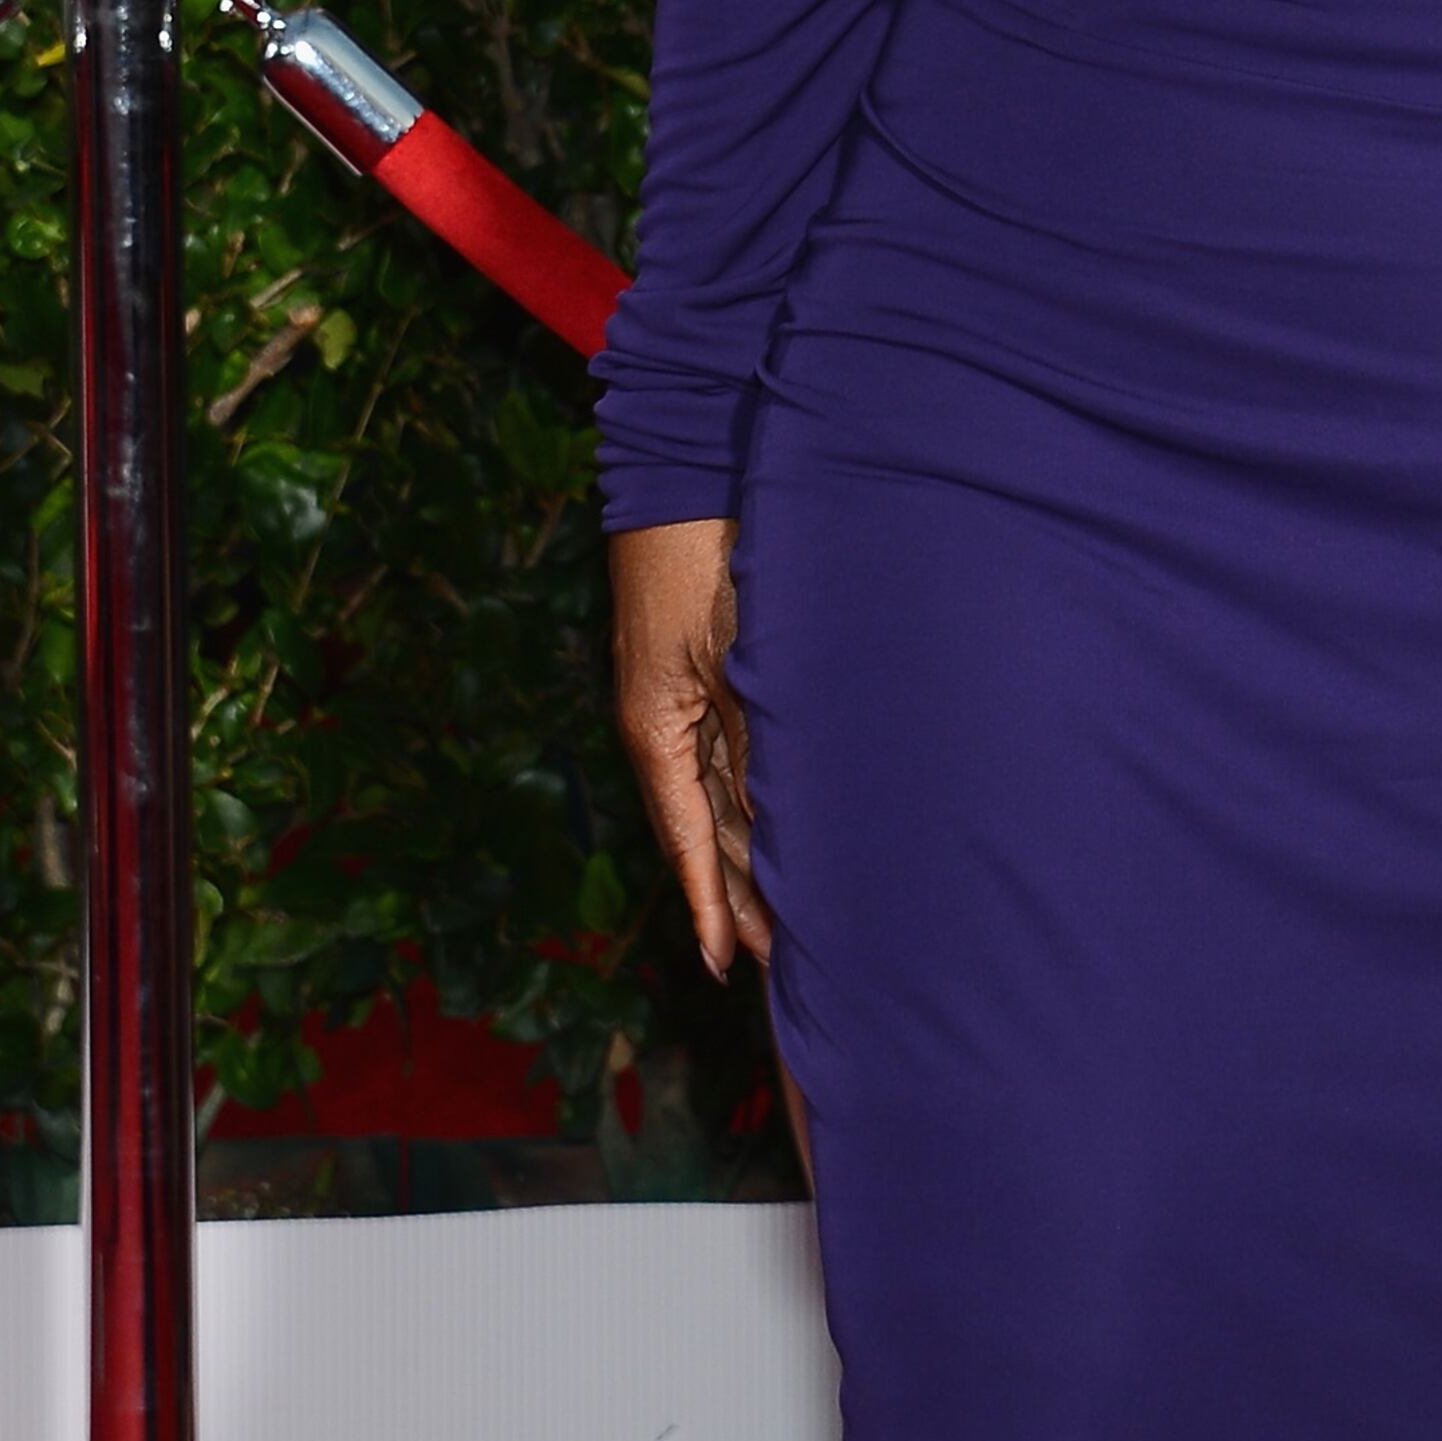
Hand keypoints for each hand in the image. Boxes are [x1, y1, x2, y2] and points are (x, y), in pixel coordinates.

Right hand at [608, 516, 767, 975]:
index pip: (689, 837)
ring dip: (754, 858)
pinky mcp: (707, 671)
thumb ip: (752, 737)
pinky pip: (730, 755)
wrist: (690, 475)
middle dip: (742, 897)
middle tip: (779, 962)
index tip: (726, 965)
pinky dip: (755, 801)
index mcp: (656, 726)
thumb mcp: (735, 654)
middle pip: (709, 829)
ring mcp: (684, 697)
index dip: (711, 904)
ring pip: (726, 796)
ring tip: (785, 918)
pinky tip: (779, 827)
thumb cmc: (709, 555)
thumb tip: (766, 821)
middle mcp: (665, 723)